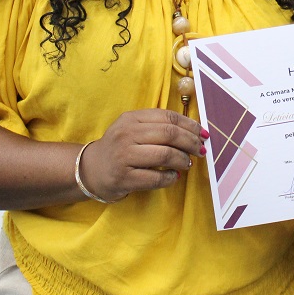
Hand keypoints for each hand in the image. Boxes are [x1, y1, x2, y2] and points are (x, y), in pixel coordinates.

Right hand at [79, 109, 206, 202]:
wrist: (90, 169)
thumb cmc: (120, 148)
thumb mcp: (133, 129)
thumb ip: (157, 126)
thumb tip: (194, 131)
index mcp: (131, 119)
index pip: (167, 117)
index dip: (189, 125)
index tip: (203, 133)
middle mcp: (126, 134)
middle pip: (169, 134)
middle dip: (190, 142)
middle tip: (201, 150)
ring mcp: (124, 156)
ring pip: (164, 154)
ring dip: (182, 160)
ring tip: (188, 164)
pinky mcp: (124, 178)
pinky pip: (155, 177)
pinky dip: (170, 178)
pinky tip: (174, 177)